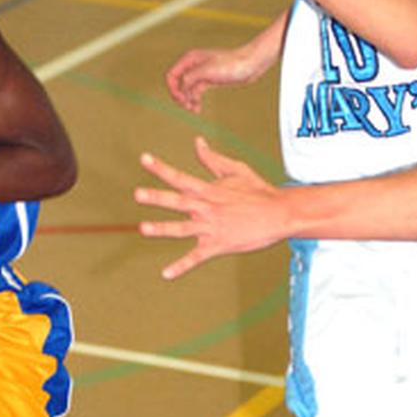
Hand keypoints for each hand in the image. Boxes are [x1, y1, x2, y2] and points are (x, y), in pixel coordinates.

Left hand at [134, 137, 287, 278]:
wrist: (279, 214)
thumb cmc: (258, 191)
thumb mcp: (235, 170)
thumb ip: (212, 159)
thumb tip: (197, 142)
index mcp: (208, 190)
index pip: (179, 177)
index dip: (160, 168)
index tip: (144, 159)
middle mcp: (206, 208)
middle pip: (177, 201)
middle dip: (156, 198)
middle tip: (137, 194)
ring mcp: (211, 227)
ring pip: (181, 229)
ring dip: (162, 229)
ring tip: (143, 229)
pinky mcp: (218, 245)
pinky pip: (196, 257)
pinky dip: (181, 266)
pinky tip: (166, 274)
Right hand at [166, 48, 256, 112]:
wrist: (250, 65)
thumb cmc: (230, 64)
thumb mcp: (206, 71)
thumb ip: (190, 78)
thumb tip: (181, 89)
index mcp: (190, 59)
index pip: (172, 76)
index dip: (173, 89)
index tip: (181, 99)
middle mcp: (193, 65)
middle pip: (177, 84)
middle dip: (180, 96)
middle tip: (187, 106)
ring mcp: (201, 74)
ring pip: (187, 90)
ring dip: (188, 101)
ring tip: (194, 110)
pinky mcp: (209, 80)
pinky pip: (196, 93)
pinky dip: (195, 100)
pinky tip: (198, 109)